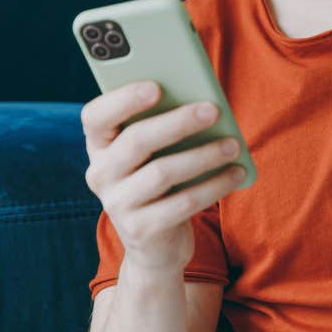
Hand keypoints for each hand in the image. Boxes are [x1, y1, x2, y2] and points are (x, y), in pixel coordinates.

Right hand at [81, 80, 246, 271]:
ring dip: (203, 155)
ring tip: (233, 145)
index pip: (95, 116)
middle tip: (213, 110)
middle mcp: (100, 174)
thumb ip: (163, 126)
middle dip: (178, 122)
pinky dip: (213, 186)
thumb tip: (202, 101)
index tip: (156, 86)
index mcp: (99, 145)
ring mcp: (117, 204)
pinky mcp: (141, 230)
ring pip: (162, 172)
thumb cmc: (159, 182)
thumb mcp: (153, 154)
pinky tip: (235, 173)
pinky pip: (182, 203)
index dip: (123, 99)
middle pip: (136, 141)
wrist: (155, 245)